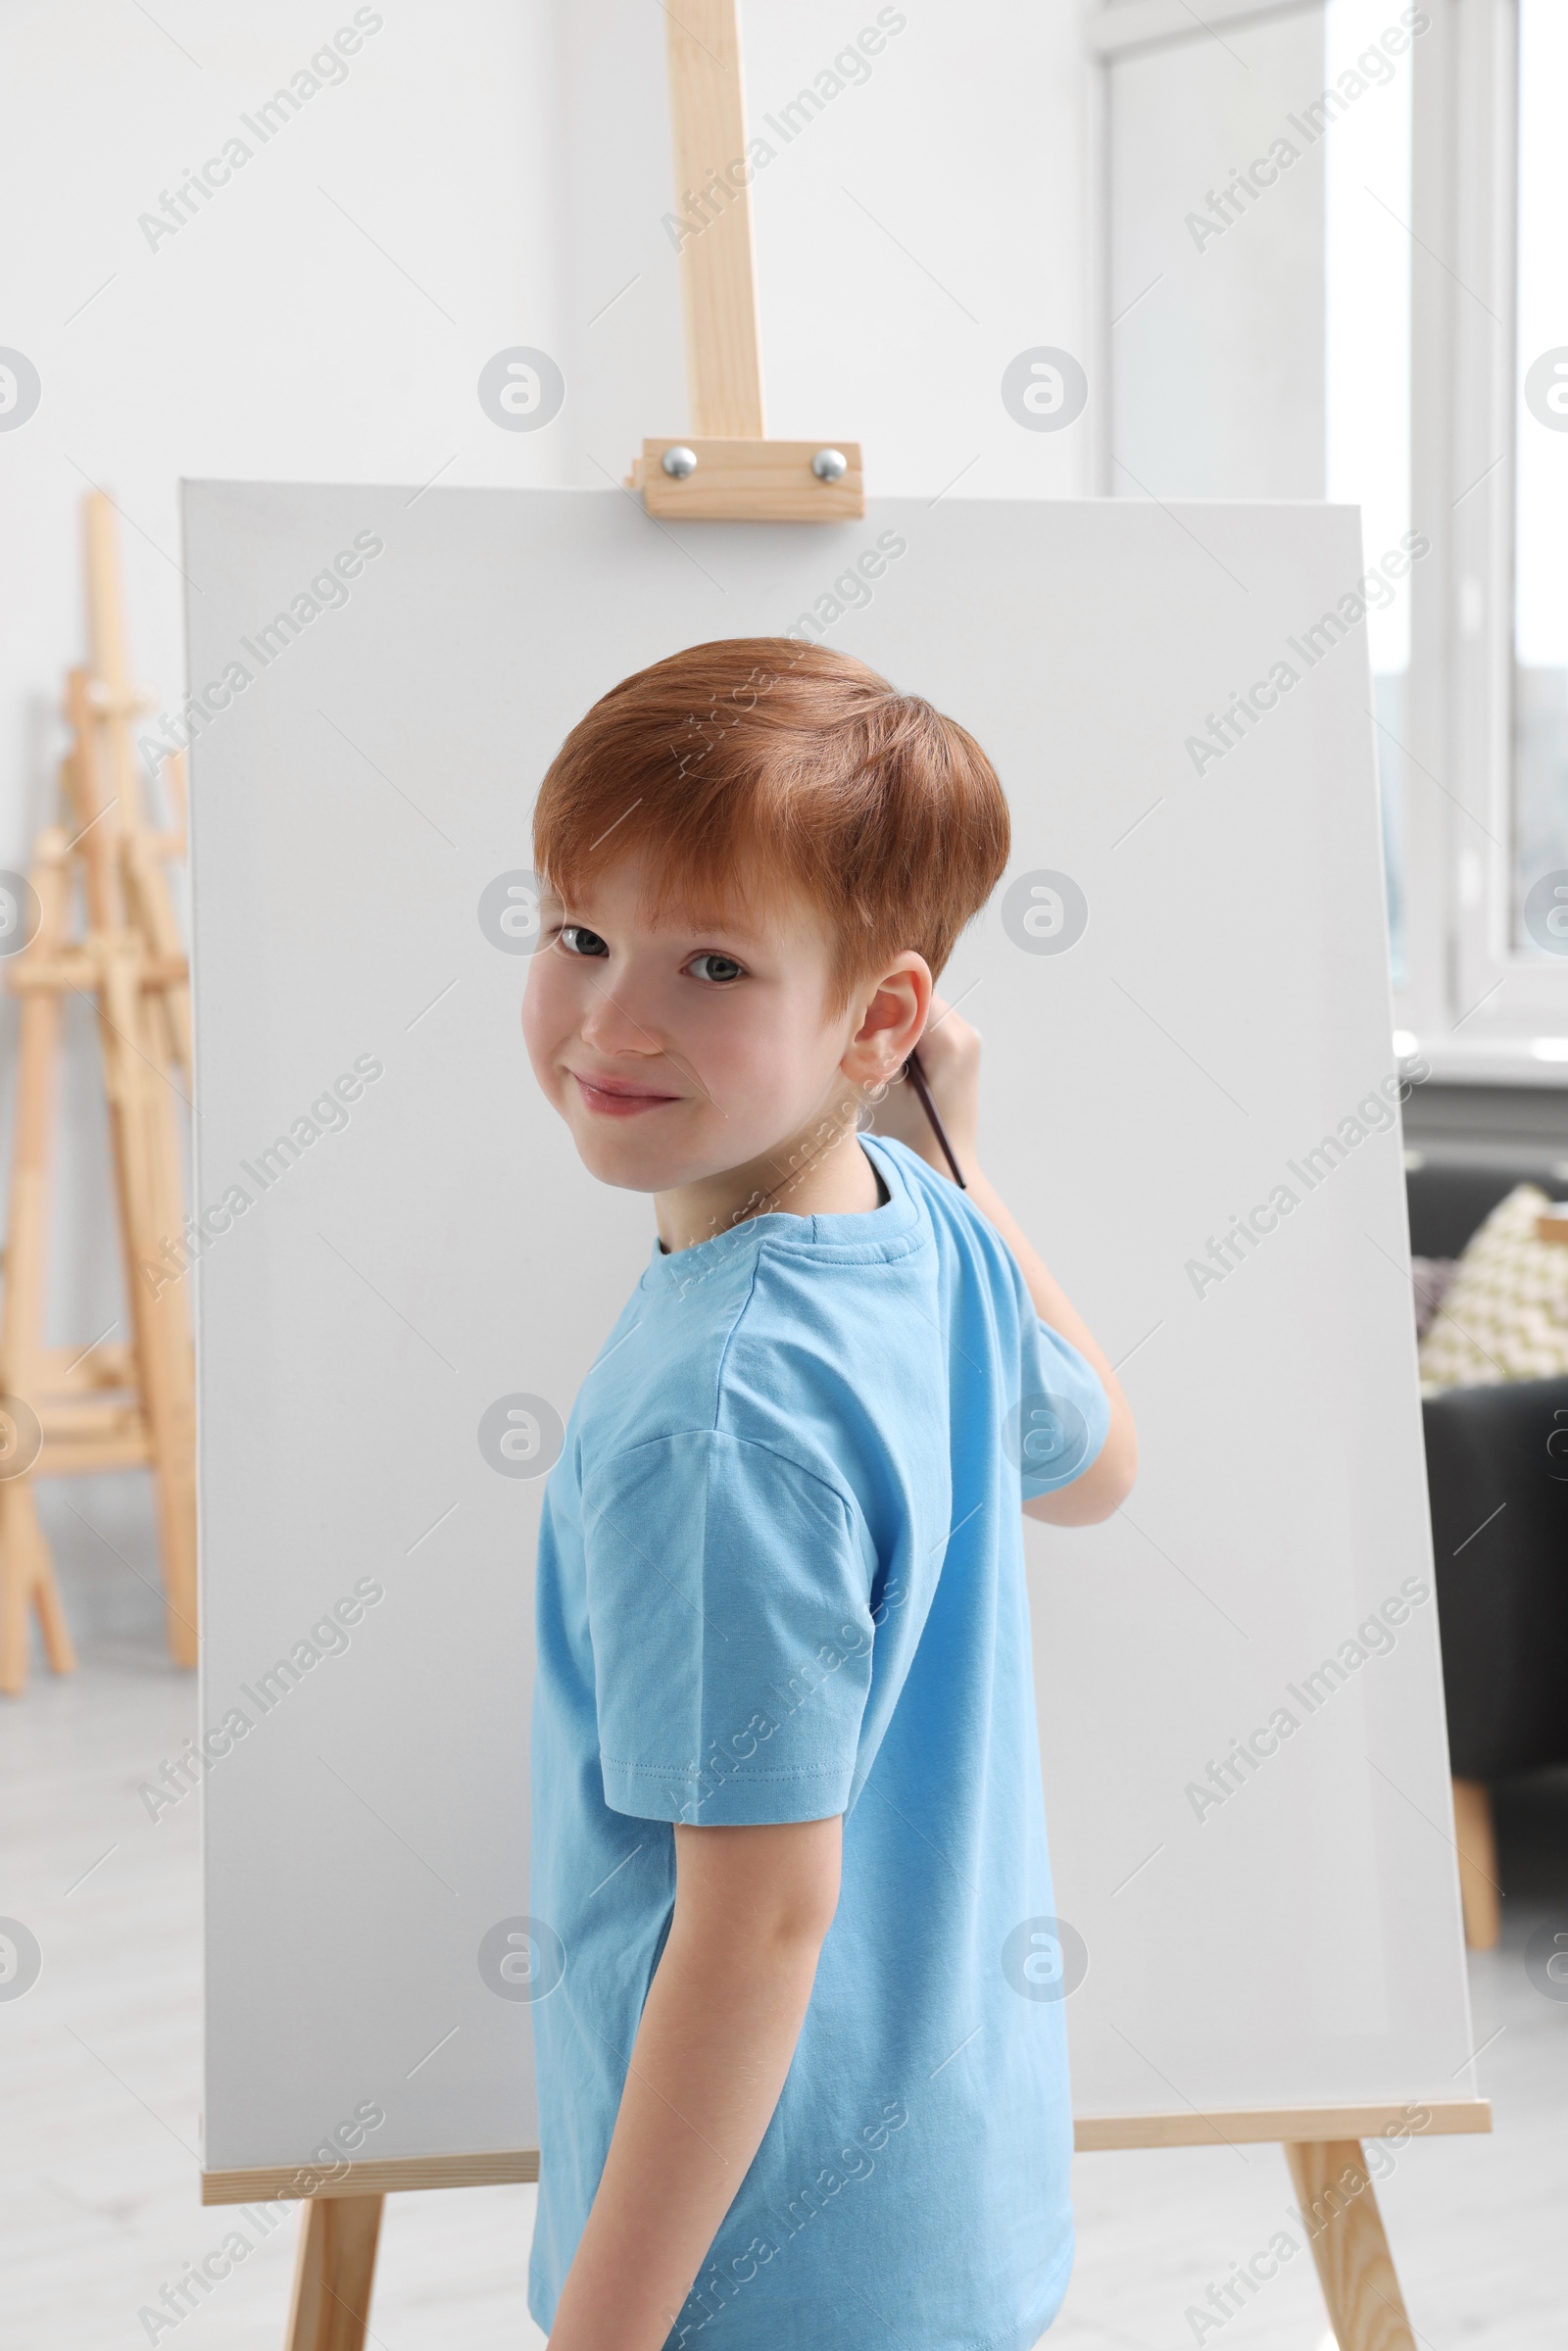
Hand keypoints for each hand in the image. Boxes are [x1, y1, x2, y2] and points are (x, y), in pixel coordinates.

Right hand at [864, 991, 980, 1181]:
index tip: (852, 1016)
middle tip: (858, 1032)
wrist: (941, 1168)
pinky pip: (927, 1022)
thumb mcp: (880, 1086)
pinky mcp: (961, 1048)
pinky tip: (890, 1055)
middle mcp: (965, 1032)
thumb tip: (855, 1013)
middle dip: (885, 1007)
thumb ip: (871, 1044)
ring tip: (874, 1047)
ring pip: (920, 1007)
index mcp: (950, 1041)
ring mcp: (967, 1039)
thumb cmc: (908, 1137)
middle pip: (916, 996)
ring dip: (895, 1019)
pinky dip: (905, 1031)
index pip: (907, 992)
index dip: (875, 998)